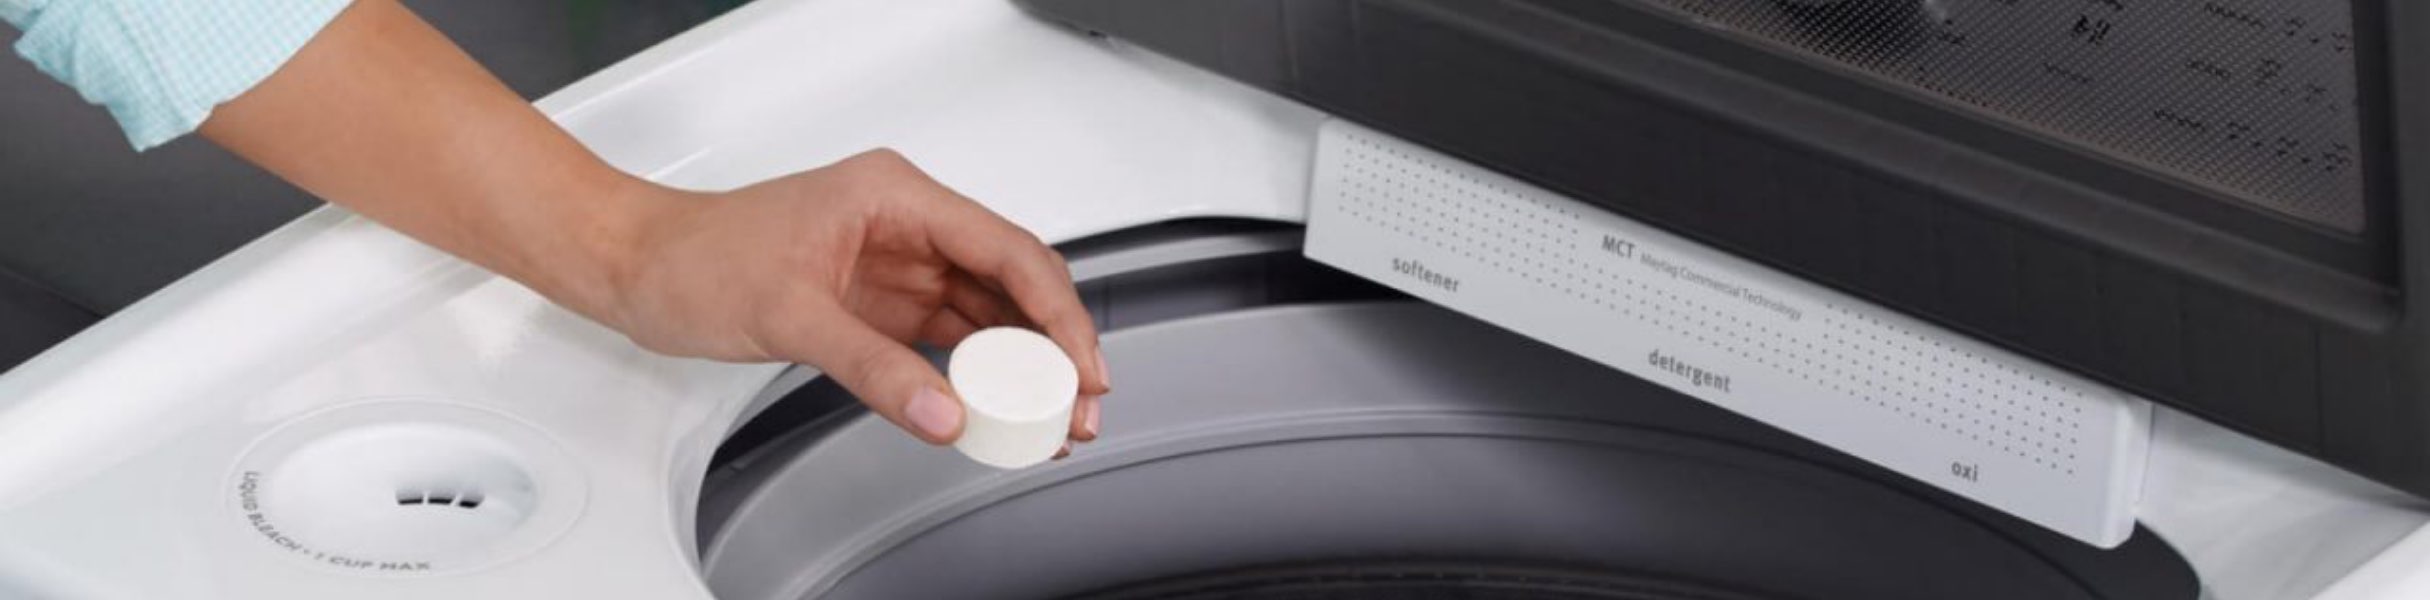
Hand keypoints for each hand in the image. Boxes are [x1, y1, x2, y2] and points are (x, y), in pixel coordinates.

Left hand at [596, 149, 1111, 449]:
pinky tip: (1003, 409)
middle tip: (1079, 405)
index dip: (1056, 311)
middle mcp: (909, 225)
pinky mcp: (884, 305)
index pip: (1006, 250)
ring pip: (991, 315)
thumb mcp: (790, 314)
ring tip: (1053, 418)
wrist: (641, 268)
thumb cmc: (697, 257)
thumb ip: (874, 369)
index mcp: (896, 196)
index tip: (1080, 364)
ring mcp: (900, 266)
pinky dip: (983, 378)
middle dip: (1054, 346)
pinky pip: (954, 341)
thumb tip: (944, 413)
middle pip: (1013, 282)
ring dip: (1026, 368)